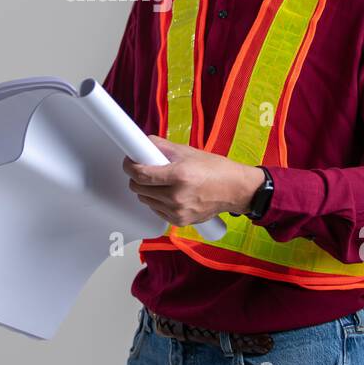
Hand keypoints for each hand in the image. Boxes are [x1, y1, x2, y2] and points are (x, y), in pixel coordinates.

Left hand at [122, 135, 262, 226]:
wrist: (235, 190)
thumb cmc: (215, 170)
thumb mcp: (187, 152)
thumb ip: (162, 147)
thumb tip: (142, 143)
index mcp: (179, 175)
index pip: (140, 174)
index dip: (129, 166)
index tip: (129, 162)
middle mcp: (177, 196)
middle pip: (138, 188)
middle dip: (137, 177)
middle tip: (145, 169)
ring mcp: (178, 211)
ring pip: (145, 200)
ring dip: (147, 189)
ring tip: (161, 181)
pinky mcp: (180, 221)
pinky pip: (156, 210)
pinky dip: (157, 201)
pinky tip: (169, 193)